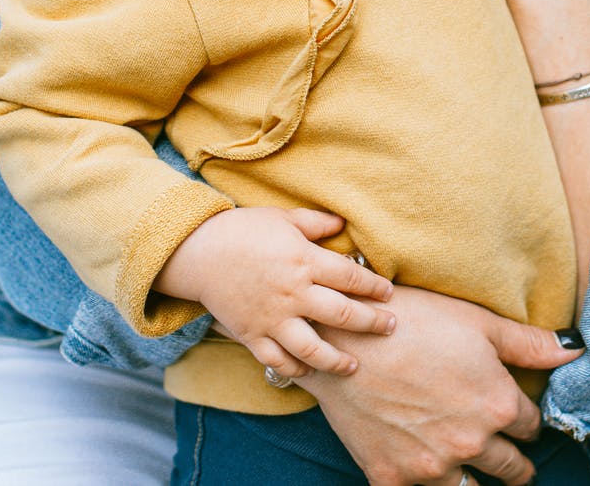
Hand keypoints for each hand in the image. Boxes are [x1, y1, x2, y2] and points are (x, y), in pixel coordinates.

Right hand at [156, 206, 394, 377]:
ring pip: (312, 348)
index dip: (375, 287)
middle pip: (342, 315)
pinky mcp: (252, 334)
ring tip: (354, 365)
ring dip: (337, 360)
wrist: (198, 251)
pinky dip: (295, 369)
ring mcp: (272, 317)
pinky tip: (310, 371)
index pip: (351, 279)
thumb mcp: (283, 218)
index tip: (389, 294)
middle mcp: (293, 293)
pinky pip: (277, 359)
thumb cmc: (244, 229)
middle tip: (391, 327)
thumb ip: (316, 223)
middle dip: (371, 323)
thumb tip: (342, 225)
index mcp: (304, 261)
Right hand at [295, 285, 582, 485]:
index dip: (528, 420)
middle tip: (514, 463)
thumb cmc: (412, 320)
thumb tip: (576, 349)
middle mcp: (471, 444)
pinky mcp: (392, 478)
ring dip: (476, 481)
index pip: (532, 427)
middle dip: (515, 464)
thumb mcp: (478, 322)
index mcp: (499, 407)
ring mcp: (430, 467)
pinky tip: (429, 476)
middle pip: (511, 470)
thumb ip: (530, 343)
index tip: (521, 419)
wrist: (342, 337)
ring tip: (474, 470)